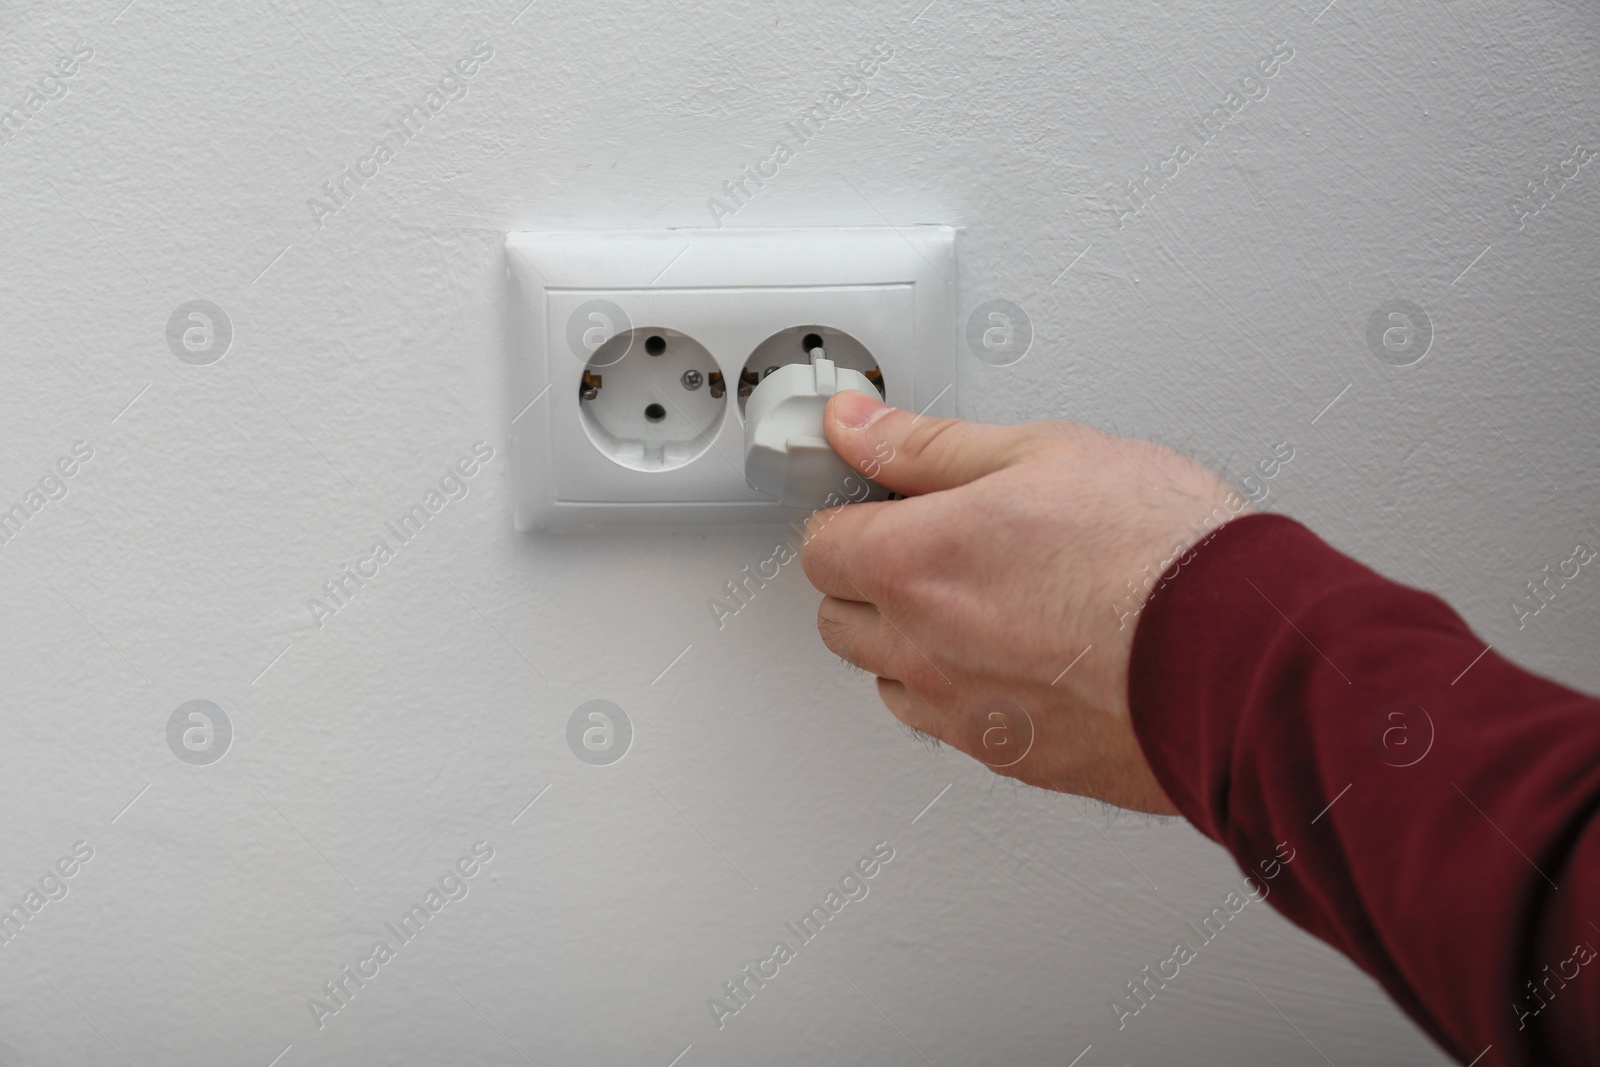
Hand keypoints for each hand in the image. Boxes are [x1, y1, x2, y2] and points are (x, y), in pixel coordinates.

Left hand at [800, 391, 1249, 813]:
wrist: (1242, 651)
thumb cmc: (1161, 549)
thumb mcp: (1041, 451)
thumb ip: (927, 445)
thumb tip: (855, 426)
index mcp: (915, 563)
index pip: (821, 547)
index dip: (851, 517)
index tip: (884, 506)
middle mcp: (923, 647)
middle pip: (841, 619)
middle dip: (872, 581)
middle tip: (936, 548)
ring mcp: (964, 712)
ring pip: (890, 679)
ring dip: (912, 643)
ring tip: (987, 603)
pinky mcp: (1012, 759)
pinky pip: (950, 726)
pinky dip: (963, 693)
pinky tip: (1021, 657)